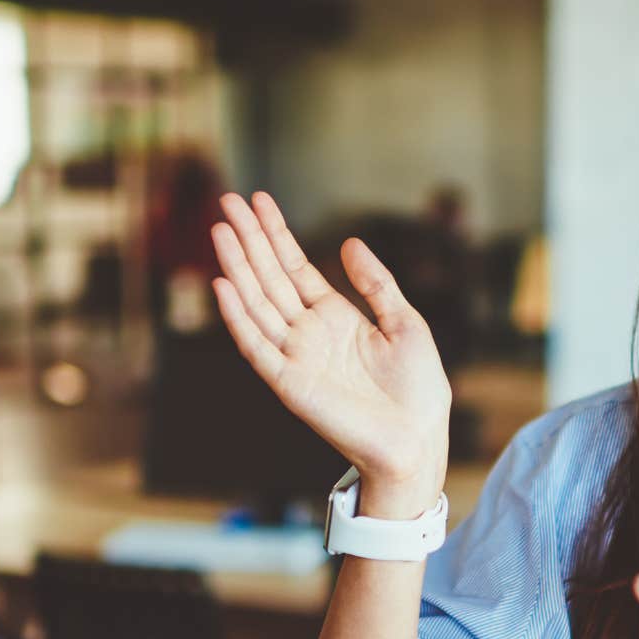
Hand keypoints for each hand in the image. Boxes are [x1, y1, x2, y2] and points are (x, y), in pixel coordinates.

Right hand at [209, 192, 451, 500]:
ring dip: (238, 267)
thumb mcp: (405, 322)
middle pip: (270, 277)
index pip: (295, 267)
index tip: (258, 200)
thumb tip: (348, 242)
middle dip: (249, 239)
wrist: (418, 438)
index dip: (276, 234)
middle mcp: (309, 333)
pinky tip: (224, 284)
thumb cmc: (417, 387)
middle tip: (227, 200)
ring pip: (258, 303)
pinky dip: (238, 317)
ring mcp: (295, 356)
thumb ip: (376, 284)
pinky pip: (256, 345)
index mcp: (335, 317)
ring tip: (220, 230)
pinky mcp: (289, 383)